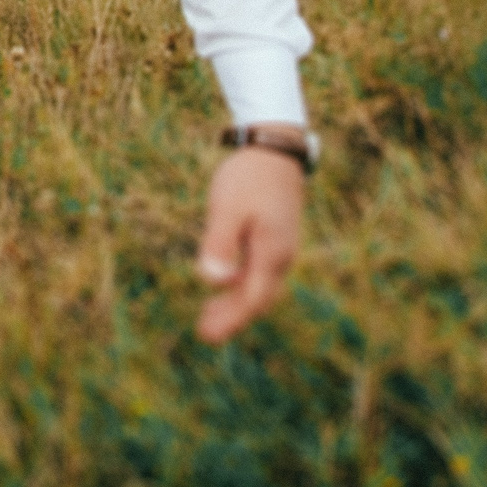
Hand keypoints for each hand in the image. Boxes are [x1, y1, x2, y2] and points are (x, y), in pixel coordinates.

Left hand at [194, 146, 304, 342]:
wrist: (275, 150)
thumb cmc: (249, 177)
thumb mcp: (228, 208)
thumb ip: (221, 242)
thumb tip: (213, 281)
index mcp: (272, 254)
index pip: (252, 300)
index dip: (230, 320)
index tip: (208, 336)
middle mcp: (280, 256)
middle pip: (257, 298)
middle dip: (232, 317)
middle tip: (205, 334)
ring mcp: (279, 247)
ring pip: (258, 286)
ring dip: (236, 303)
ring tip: (209, 317)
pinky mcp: (273, 237)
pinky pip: (258, 271)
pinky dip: (240, 284)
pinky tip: (224, 284)